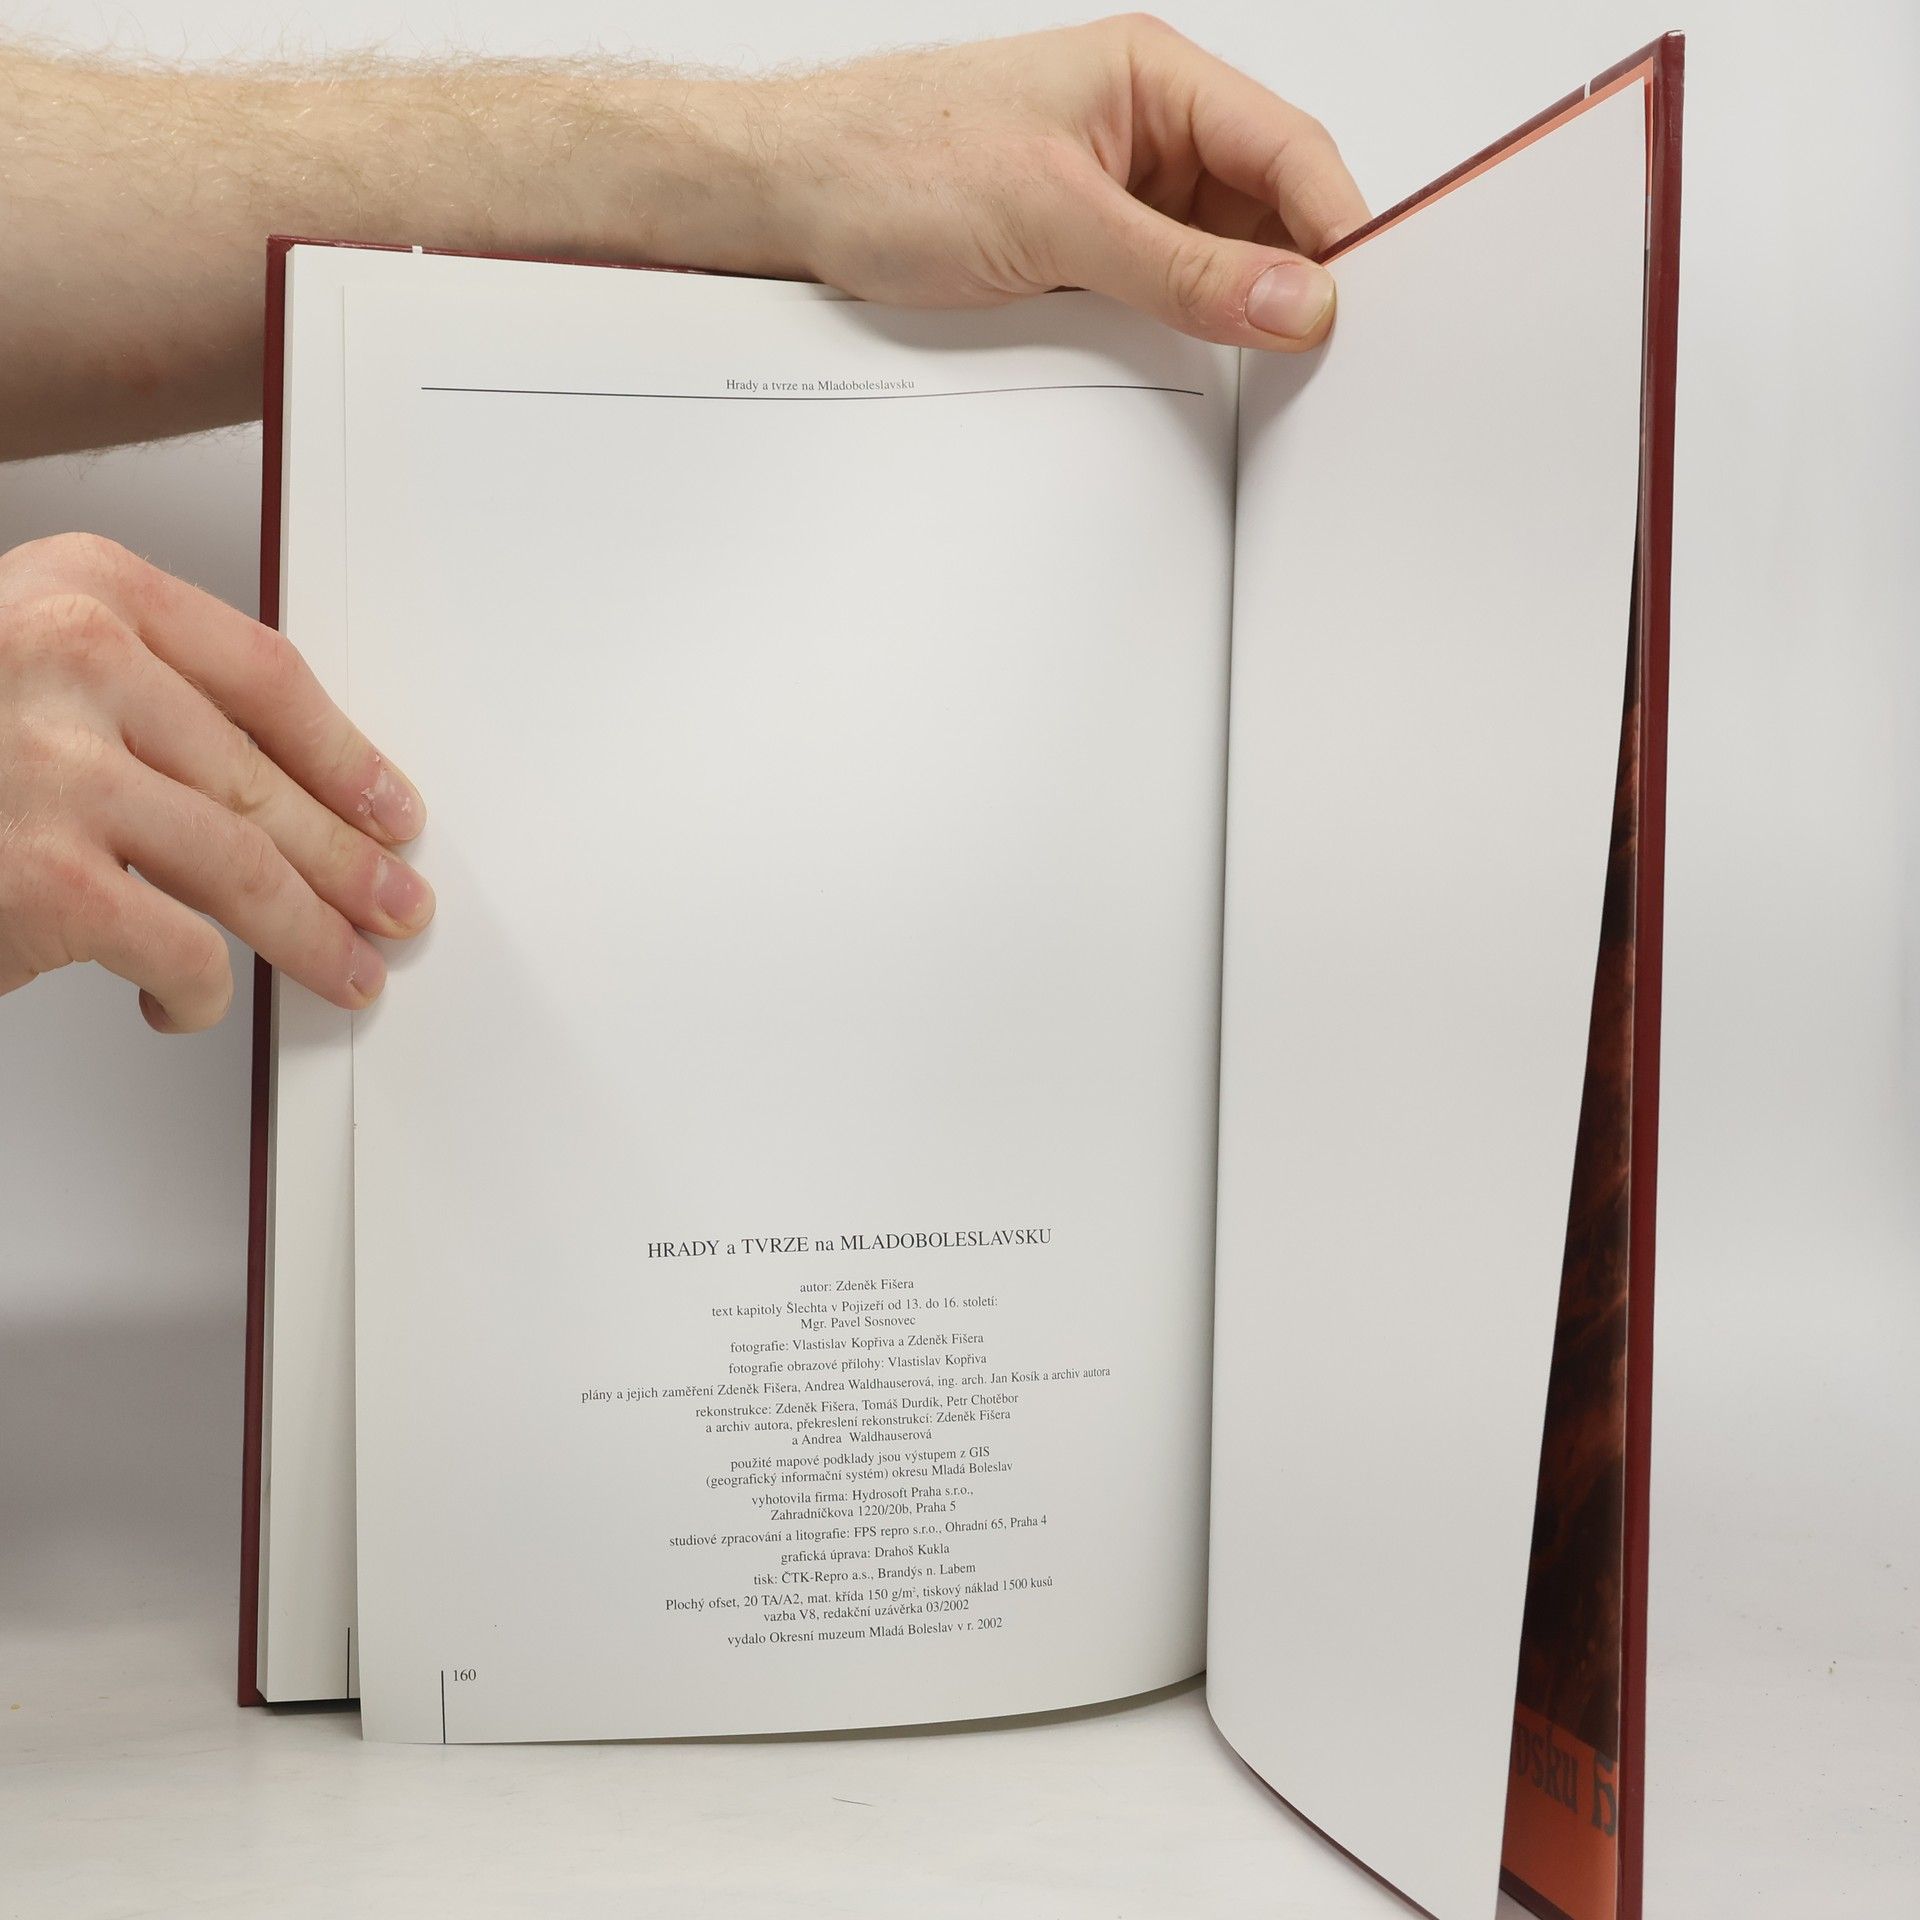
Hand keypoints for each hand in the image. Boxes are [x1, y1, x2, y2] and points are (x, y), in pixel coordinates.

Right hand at [0, 534, 431, 1030]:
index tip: (390, 806)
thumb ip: (139, 696)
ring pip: (243, 865)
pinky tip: (186, 999)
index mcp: (82, 587)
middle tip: (395, 904)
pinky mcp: (45, 876)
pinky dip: (198, 989)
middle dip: (347, 860)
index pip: (264, 675)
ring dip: (310, 933)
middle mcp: (70, 656)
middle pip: (262, 777)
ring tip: (347, 970)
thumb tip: (288, 789)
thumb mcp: (25, 671)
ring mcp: (54, 766)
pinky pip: (181, 947)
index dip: (345, 756)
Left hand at [741, 16, 1368, 348]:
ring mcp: (1116, 191)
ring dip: (1240, 307)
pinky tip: (1198, 360)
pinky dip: (1189, 326)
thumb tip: (1290, 299)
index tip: (1363, 306)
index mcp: (1153, 78)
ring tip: (1261, 363)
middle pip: (1268, 206)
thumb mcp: (1054, 221)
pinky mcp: (1085, 248)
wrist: (790, 197)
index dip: (1339, 228)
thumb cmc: (893, 163)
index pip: (1289, 149)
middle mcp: (1144, 128)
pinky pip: (1167, 289)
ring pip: (1221, 254)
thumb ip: (1181, 267)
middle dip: (1296, 274)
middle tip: (1321, 353)